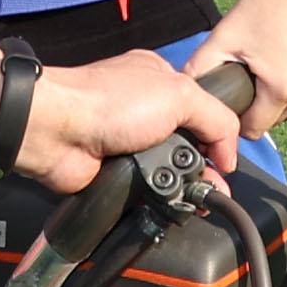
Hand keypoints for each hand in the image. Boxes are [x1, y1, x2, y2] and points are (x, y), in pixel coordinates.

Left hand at [0, 43, 237, 192]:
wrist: (58, 132)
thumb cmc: (110, 101)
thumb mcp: (180, 94)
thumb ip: (216, 119)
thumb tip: (228, 155)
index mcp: (160, 81)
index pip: (202, 109)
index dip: (216, 135)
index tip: (225, 158)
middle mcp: (144, 111)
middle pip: (188, 144)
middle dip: (205, 167)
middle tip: (215, 188)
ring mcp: (129, 143)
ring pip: (169, 171)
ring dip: (184, 187)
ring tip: (198, 200)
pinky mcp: (116, 172)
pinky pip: (148, 191)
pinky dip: (160, 200)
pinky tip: (173, 206)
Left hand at [203, 0, 286, 135]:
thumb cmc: (268, 3)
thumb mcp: (223, 37)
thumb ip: (198, 71)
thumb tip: (185, 95)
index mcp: (283, 89)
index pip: (250, 130)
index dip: (235, 114)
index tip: (233, 90)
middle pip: (270, 121)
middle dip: (256, 103)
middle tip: (250, 69)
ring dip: (276, 97)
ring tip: (269, 62)